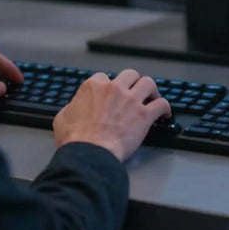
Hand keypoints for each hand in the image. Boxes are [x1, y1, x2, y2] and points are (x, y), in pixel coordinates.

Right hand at [53, 69, 170, 161]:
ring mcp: (131, 100)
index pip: (105, 77)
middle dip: (133, 82)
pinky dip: (165, 107)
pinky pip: (161, 104)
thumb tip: (74, 108)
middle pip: (130, 75)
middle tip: (134, 91)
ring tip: (152, 97)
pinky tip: (165, 113)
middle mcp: (114, 88)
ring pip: (148, 83)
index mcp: (94, 86)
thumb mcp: (62, 118)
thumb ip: (71, 108)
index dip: (108, 87)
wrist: (90, 154)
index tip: (111, 95)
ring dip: (151, 90)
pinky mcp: (144, 115)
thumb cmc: (75, 139)